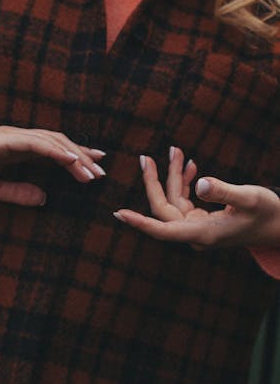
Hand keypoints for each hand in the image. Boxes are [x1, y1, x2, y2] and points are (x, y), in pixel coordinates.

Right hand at [0, 125, 105, 204]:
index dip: (76, 158)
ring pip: (52, 143)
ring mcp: (11, 137)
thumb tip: (44, 198)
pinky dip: (55, 150)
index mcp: (15, 150)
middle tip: (101, 174)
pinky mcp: (2, 139)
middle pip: (59, 145)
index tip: (95, 169)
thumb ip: (17, 193)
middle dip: (82, 158)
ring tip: (92, 172)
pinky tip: (71, 160)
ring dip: (75, 156)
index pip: (53, 152)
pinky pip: (35, 143)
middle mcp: (17, 139)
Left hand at [113, 146, 279, 249]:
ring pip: (174, 201)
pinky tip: (188, 165)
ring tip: (175, 150)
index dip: (140, 222)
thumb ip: (223, 190)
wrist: (278, 226)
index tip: (119, 213)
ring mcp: (197, 226)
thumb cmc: (267, 213)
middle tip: (145, 157)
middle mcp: (195, 232)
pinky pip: (184, 200)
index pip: (163, 230)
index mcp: (202, 233)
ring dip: (173, 176)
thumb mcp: (249, 197)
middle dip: (154, 182)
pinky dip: (184, 182)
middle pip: (163, 209)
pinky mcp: (202, 220)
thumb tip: (199, 183)